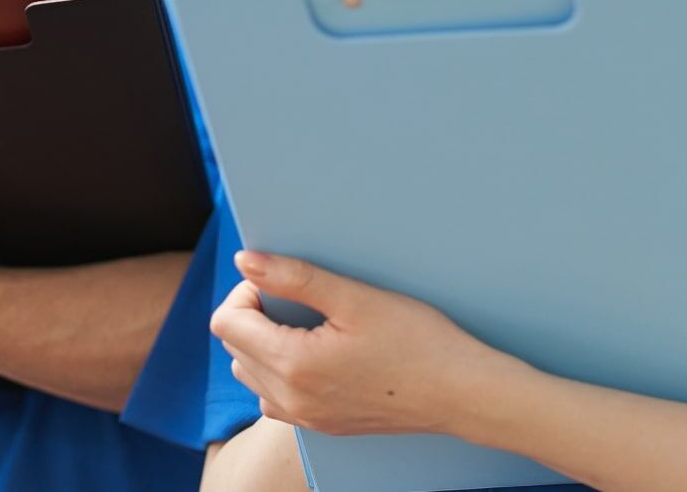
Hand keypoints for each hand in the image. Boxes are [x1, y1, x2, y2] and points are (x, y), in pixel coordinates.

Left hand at [209, 251, 527, 440]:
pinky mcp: (323, 425)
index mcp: (294, 365)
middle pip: (234, 347)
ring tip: (308, 324)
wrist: (461, 392)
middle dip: (254, 315)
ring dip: (263, 344)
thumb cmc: (417, 340)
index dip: (246, 292)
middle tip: (299, 298)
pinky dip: (280, 371)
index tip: (281, 282)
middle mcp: (292, 399)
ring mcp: (307, 418)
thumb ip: (293, 277)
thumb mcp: (354, 298)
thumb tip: (245, 261)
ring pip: (251, 374)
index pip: (226, 323)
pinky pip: (275, 397)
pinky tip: (316, 352)